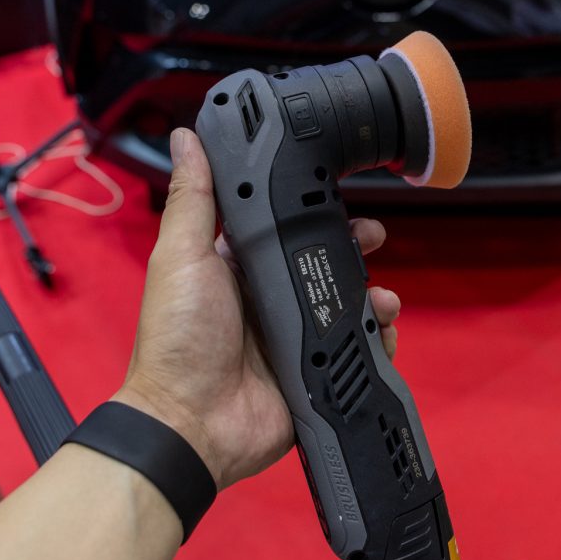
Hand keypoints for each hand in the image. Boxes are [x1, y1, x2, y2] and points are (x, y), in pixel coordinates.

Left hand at [116, 128, 400, 488]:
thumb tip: (186, 136)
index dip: (309, 209)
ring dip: (371, 294)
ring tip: (382, 296)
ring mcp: (292, 338)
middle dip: (353, 247)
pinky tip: (383, 330)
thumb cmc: (177, 337)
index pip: (280, 228)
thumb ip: (194, 199)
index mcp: (235, 269)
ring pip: (345, 305)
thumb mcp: (182, 257)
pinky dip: (376, 340)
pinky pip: (355, 352)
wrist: (191, 423)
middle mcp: (265, 300)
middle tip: (373, 236)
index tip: (335, 192)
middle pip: (321, 263)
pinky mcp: (313, 373)